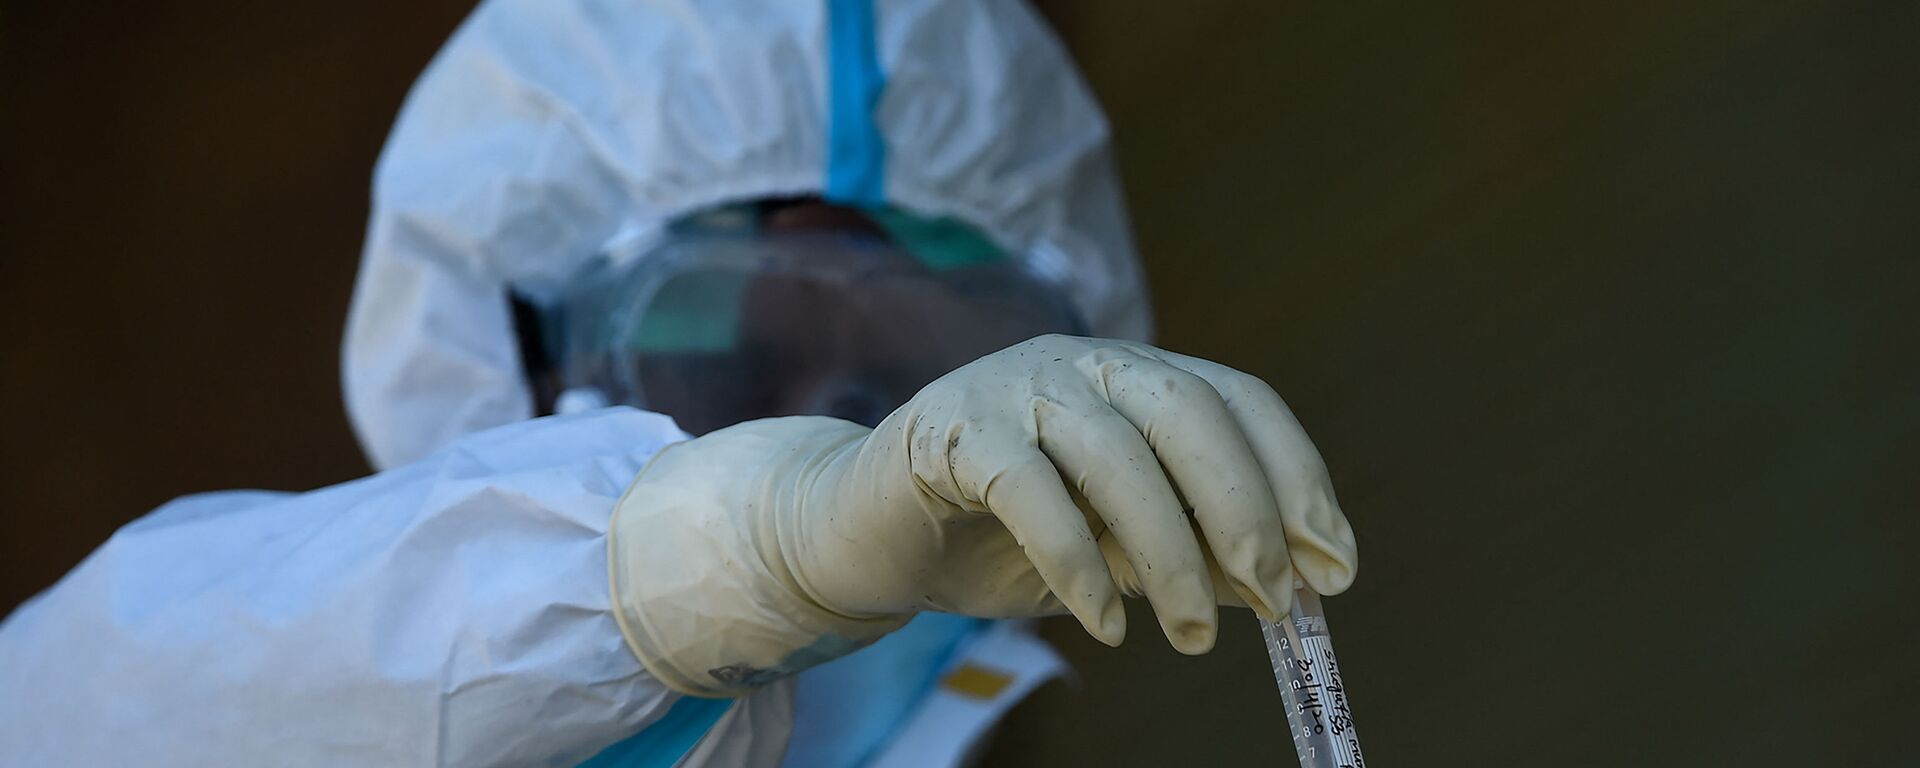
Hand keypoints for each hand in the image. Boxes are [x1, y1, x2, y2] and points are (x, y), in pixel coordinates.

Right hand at [609, 335, 1356, 694]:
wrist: (868, 531)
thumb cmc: (1003, 537)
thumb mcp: (1116, 546)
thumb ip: (1188, 548)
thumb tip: (1284, 586)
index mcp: (1134, 375)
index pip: (1237, 400)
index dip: (1297, 477)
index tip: (1335, 567)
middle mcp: (1083, 362)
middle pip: (1187, 412)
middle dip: (1244, 508)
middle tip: (1275, 600)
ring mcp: (1014, 386)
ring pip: (1115, 453)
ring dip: (1169, 551)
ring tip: (1192, 634)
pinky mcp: (952, 429)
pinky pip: (1031, 490)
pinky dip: (1078, 562)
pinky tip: (1106, 625)